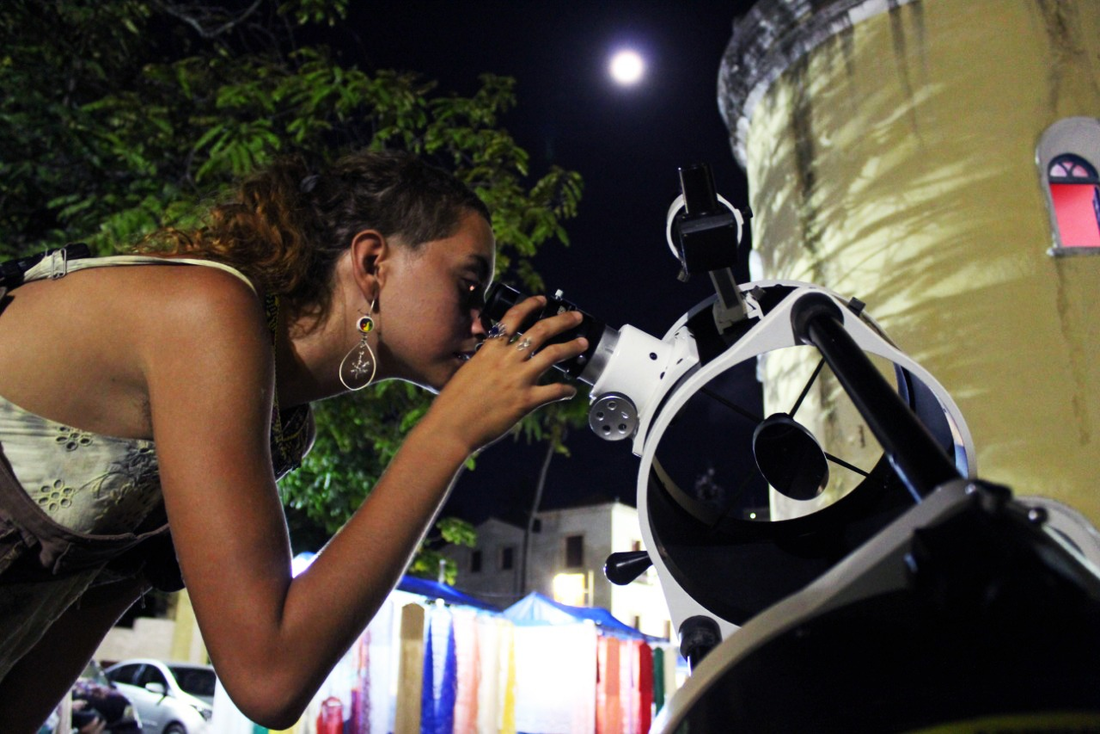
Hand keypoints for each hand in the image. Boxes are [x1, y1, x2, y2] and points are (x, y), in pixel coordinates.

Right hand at [425, 295, 587, 454]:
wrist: (450, 427)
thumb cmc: (452, 403)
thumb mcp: (466, 370)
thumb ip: (483, 360)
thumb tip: (491, 356)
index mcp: (489, 350)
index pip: (513, 318)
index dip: (531, 305)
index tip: (543, 300)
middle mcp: (506, 360)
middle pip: (541, 331)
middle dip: (562, 321)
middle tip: (576, 317)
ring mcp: (518, 379)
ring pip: (552, 354)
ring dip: (571, 347)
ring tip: (583, 343)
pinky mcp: (525, 401)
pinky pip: (554, 391)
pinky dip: (566, 390)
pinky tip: (571, 391)